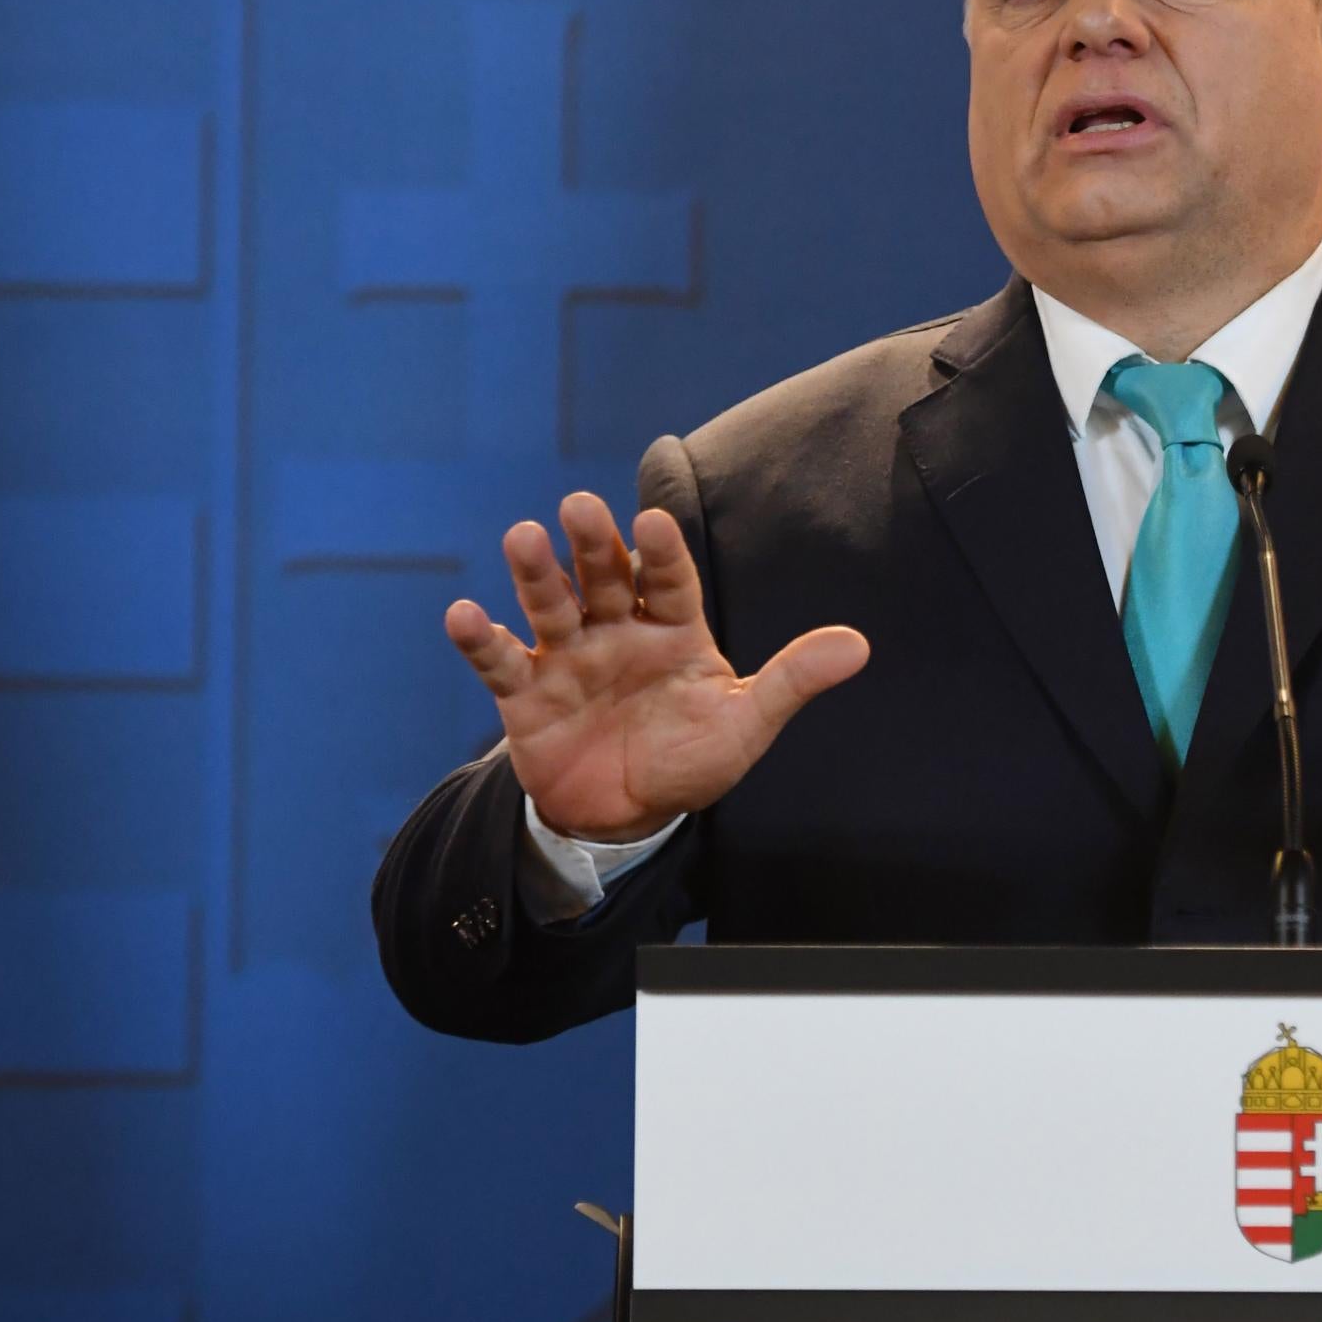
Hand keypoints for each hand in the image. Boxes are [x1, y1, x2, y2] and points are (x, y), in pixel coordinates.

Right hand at [443, 491, 867, 840]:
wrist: (625, 815)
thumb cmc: (691, 759)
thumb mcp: (745, 724)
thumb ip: (792, 681)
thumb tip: (859, 646)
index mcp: (673, 629)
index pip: (671, 580)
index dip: (664, 552)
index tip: (654, 518)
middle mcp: (618, 630)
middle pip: (605, 578)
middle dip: (593, 544)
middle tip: (580, 507)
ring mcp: (568, 657)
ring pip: (551, 605)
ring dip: (536, 574)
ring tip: (522, 537)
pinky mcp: (526, 694)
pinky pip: (499, 661)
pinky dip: (479, 639)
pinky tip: (462, 615)